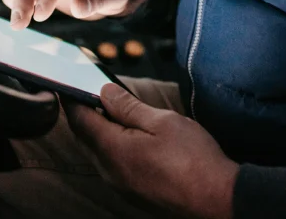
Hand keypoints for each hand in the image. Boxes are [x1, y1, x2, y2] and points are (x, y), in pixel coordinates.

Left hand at [64, 84, 237, 218]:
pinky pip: (112, 165)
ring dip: (100, 130)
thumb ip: (127, 106)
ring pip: (98, 152)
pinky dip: (112, 146)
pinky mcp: (133, 192)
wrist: (217, 199)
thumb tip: (105, 92)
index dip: (72, 99)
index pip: (79, 119)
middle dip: (84, 114)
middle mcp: (109, 171)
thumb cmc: (193, 160)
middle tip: (92, 92)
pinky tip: (130, 136)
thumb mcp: (161, 121)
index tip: (68, 85)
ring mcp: (120, 185)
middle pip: (85, 137)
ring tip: (114, 110)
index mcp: (112, 150)